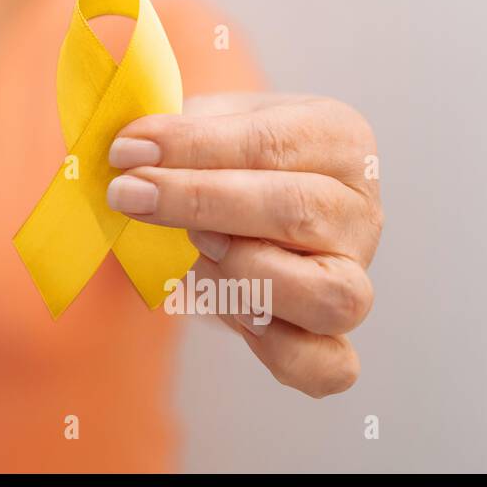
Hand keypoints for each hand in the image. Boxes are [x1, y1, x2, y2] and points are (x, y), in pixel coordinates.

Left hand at [107, 93, 382, 397]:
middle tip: (129, 194)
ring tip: (191, 249)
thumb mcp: (206, 121)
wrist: (236, 199)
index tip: (127, 151)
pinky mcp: (335, 335)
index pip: (269, 143)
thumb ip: (175, 131)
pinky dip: (277, 349)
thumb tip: (130, 150)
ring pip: (330, 295)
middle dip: (199, 203)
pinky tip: (225, 310)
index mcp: (337, 138)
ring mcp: (355, 275)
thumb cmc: (224, 154)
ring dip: (245, 274)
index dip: (192, 148)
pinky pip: (329, 366)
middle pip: (297, 211)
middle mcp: (358, 208)